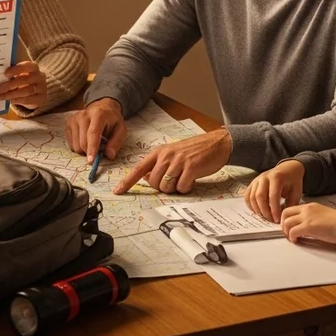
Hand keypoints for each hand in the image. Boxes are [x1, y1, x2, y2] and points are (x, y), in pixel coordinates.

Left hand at [0, 61, 47, 109]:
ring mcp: (42, 88)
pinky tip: (10, 100)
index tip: (5, 74)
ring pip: (26, 91)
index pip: (27, 66)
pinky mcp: (41, 98)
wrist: (37, 91)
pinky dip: (17, 100)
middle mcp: (40, 77)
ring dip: (11, 94)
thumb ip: (12, 73)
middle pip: (25, 80)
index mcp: (34, 67)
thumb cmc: (24, 80)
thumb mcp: (20, 74)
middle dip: (9, 85)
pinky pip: (28, 100)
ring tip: (0, 96)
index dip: (16, 70)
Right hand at [65, 98, 126, 162]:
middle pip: (83, 143)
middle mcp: (83, 115)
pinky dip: (79, 146)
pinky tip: (85, 139)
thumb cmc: (112, 121)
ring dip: (85, 150)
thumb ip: (116, 142)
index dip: (92, 148)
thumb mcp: (121, 130)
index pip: (93, 134)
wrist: (102, 107)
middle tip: (99, 149)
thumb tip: (109, 155)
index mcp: (98, 114)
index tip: (90, 161)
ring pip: (75, 146)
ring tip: (92, 142)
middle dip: (90, 152)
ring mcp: (74, 119)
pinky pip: (71, 144)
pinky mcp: (68, 123)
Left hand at [113, 129, 232, 194]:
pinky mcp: (191, 168)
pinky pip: (182, 187)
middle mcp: (166, 155)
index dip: (127, 182)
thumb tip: (145, 178)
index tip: (118, 191)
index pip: (138, 169)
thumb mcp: (173, 153)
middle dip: (163, 187)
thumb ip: (159, 165)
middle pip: (153, 183)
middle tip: (175, 180)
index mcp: (159, 152)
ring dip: (175, 188)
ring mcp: (178, 161)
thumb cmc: (195, 150)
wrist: (217, 143)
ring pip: (166, 187)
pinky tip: (192, 179)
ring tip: (184, 178)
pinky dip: (186, 188)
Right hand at [245, 160, 304, 222]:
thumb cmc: (293, 181)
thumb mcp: (296, 191)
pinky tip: (258, 211)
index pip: (273, 196)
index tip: (277, 219)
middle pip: (260, 196)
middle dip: (265, 211)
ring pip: (252, 197)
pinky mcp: (252, 183)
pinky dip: (250, 206)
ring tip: (266, 217)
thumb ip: (290, 204)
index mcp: (277, 177)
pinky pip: (247, 196)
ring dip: (258, 210)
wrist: (288, 168)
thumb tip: (282, 217)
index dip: (274, 210)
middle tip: (271, 220)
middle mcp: (264, 177)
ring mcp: (257, 179)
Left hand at [280, 203, 335, 244]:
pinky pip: (293, 232)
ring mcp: (307, 217)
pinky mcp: (308, 226)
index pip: (292, 209)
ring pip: (287, 222)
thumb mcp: (322, 215)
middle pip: (285, 213)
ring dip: (286, 231)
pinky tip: (296, 240)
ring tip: (292, 237)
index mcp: (310, 206)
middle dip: (283, 223)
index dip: (287, 218)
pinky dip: (292, 237)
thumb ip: (312, 218)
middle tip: (287, 232)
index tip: (288, 225)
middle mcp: (307, 209)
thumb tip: (304, 226)